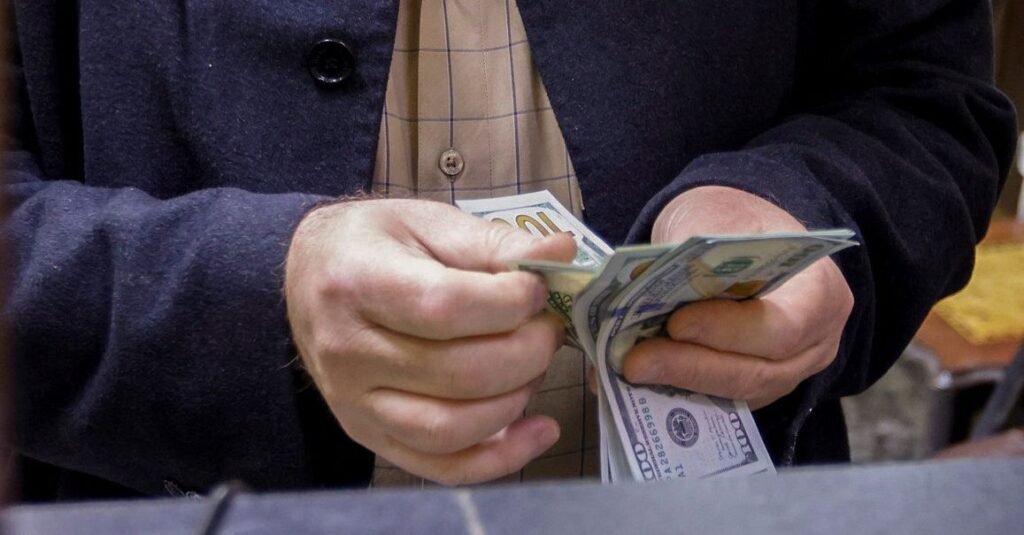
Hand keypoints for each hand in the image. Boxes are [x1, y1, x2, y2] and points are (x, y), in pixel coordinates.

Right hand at [285, 199, 575, 484]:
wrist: (309, 277)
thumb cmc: (375, 244)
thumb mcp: (430, 223)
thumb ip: (496, 242)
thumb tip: (561, 254)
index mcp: (356, 282)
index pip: (445, 308)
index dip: (508, 303)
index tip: (538, 288)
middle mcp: (348, 351)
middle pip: (458, 373)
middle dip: (527, 351)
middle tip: (548, 326)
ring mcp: (354, 404)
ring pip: (453, 428)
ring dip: (517, 399)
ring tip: (535, 364)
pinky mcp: (369, 436)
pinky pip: (442, 467)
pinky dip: (502, 458)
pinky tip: (539, 429)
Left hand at [622, 186, 852, 408]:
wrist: (743, 234)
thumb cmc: (735, 221)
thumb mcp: (716, 216)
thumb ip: (692, 254)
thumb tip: (647, 292)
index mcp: (819, 293)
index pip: (780, 328)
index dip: (727, 332)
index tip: (676, 324)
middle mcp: (814, 344)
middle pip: (756, 372)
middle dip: (690, 367)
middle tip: (634, 361)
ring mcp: (789, 373)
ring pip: (736, 394)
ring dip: (678, 383)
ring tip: (629, 368)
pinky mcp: (756, 388)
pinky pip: (721, 400)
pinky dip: (678, 390)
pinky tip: (638, 379)